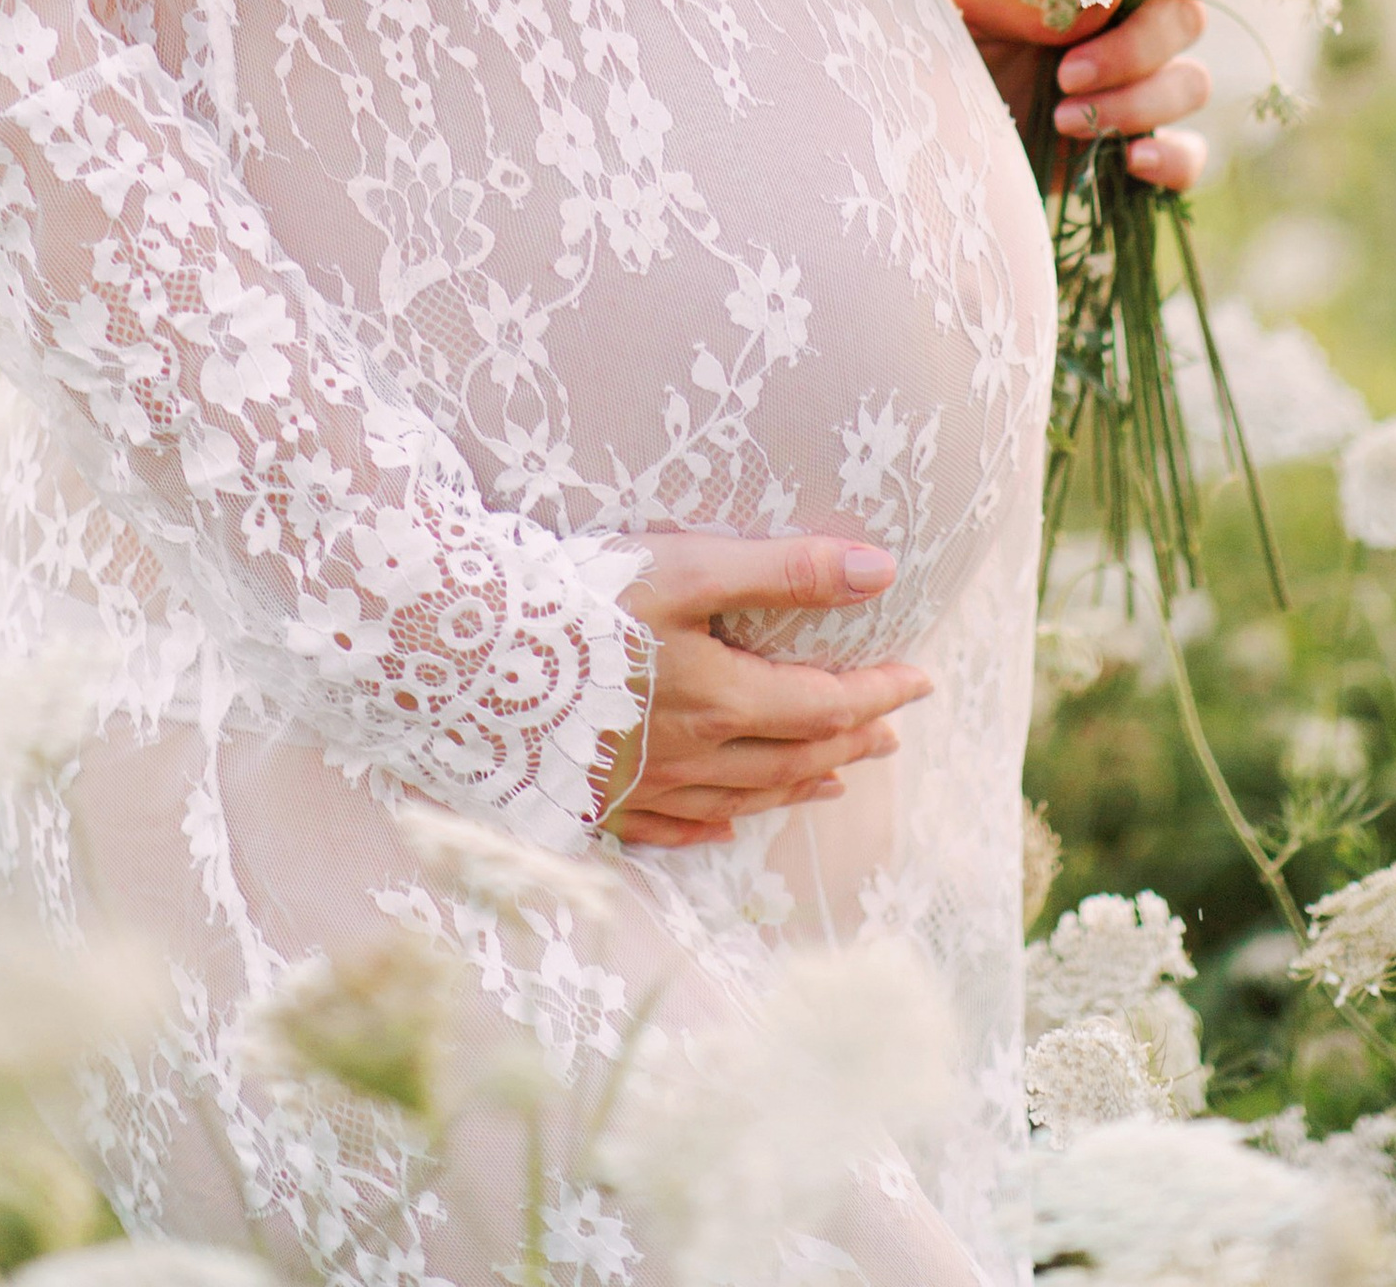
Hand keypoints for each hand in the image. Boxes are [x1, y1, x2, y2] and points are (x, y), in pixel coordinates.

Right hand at [593, 530, 934, 851]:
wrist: (473, 656)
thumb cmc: (585, 598)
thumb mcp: (691, 566)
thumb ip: (786, 571)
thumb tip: (880, 570)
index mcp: (722, 699)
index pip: (825, 704)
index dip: (879, 692)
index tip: (922, 680)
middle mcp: (691, 755)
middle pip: (792, 758)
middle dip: (849, 740)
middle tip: (890, 730)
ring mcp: (643, 785)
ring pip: (741, 796)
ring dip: (798, 785)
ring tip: (835, 778)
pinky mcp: (596, 798)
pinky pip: (670, 828)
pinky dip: (711, 826)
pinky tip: (725, 825)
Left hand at [936, 0, 1209, 195]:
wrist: (921, 123)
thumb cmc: (937, 39)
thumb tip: (1099, 4)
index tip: (1074, 23)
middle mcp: (1119, 28)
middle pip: (1184, 19)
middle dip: (1136, 50)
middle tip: (1065, 77)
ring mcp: (1130, 92)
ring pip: (1191, 83)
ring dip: (1140, 104)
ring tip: (1062, 122)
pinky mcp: (1129, 152)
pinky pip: (1189, 155)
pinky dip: (1174, 158)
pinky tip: (1130, 161)